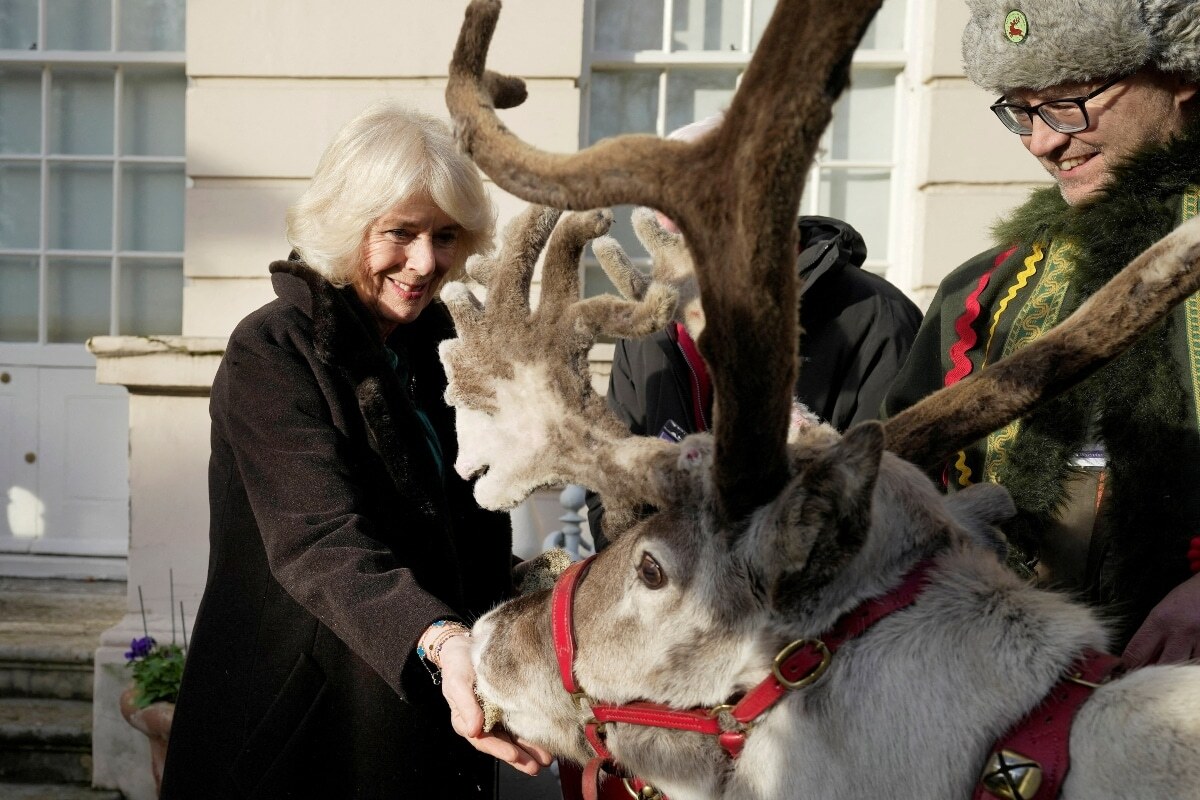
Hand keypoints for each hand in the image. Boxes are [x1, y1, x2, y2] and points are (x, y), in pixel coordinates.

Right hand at [437, 635, 553, 774]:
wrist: (465, 646)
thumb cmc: (458, 665)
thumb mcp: (458, 682)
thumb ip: (465, 706)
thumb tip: (474, 730)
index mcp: (467, 720)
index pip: (484, 740)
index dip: (499, 749)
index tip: (514, 755)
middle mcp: (483, 722)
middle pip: (502, 744)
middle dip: (519, 757)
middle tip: (536, 767)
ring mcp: (496, 716)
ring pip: (513, 737)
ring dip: (528, 750)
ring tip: (545, 760)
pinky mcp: (507, 706)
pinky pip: (519, 724)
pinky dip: (531, 734)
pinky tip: (545, 741)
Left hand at [1121, 571, 1199, 667]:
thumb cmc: (1184, 600)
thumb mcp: (1161, 612)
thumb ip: (1151, 637)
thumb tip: (1141, 662)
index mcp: (1159, 621)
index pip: (1136, 651)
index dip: (1130, 666)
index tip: (1128, 672)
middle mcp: (1179, 631)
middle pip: (1162, 666)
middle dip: (1155, 676)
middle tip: (1151, 680)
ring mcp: (1199, 639)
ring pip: (1184, 669)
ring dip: (1177, 674)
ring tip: (1173, 671)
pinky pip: (1198, 665)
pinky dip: (1192, 667)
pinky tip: (1188, 664)